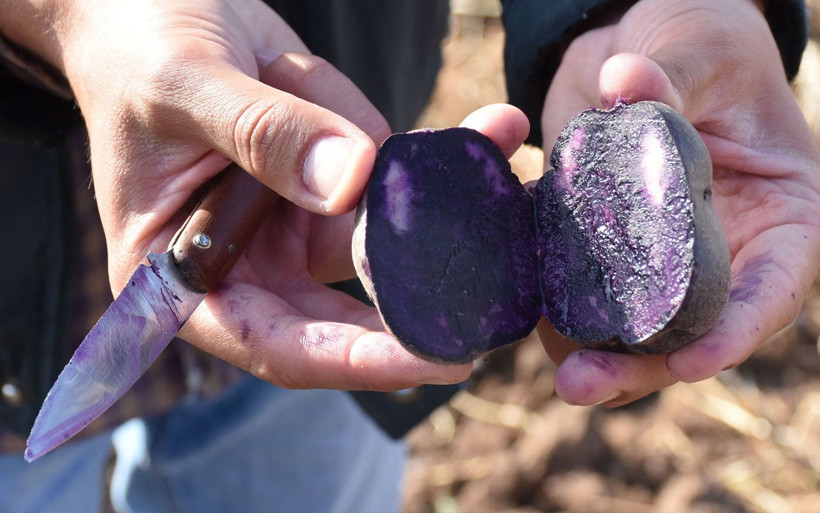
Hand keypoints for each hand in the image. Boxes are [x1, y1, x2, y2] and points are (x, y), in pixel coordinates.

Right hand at [2, 0, 526, 388]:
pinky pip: (399, 187)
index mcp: (184, 277)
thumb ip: (261, 134)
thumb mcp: (185, 85)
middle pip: (344, 319)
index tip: (429, 360)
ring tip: (505, 187)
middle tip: (496, 317)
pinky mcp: (338, 184)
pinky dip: (447, 164)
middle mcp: (248, 266)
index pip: (272, 342)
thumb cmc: (142, 52)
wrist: (159, 9)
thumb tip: (349, 181)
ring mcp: (298, 226)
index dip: (350, 360)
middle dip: (420, 315)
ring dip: (452, 224)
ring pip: (386, 250)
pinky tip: (496, 132)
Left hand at [537, 0, 819, 405]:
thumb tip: (624, 83)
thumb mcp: (702, 46)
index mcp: (778, 214)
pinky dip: (557, 310)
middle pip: (690, 329)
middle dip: (641, 365)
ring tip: (555, 374)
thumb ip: (672, 75)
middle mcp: (720, 250)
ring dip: (592, 356)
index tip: (693, 361)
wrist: (638, 39)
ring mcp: (657, 256)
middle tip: (583, 384)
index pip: (770, 287)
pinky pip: (582, 291)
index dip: (736, 331)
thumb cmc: (702, 37)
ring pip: (633, 328)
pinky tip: (528, 318)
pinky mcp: (601, 247)